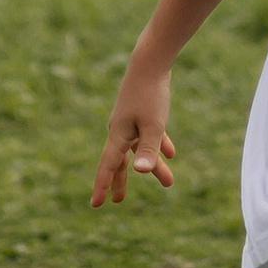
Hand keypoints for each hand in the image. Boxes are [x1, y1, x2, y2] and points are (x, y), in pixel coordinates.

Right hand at [90, 70, 175, 206]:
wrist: (150, 62)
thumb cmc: (150, 94)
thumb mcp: (153, 126)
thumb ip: (148, 150)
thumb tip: (140, 172)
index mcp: (119, 135)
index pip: (108, 166)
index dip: (101, 186)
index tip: (96, 205)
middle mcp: (121, 129)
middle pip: (120, 161)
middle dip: (121, 181)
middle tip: (118, 200)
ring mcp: (131, 119)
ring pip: (140, 149)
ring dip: (153, 165)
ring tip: (168, 181)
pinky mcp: (142, 111)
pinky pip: (150, 134)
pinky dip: (159, 145)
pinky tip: (171, 153)